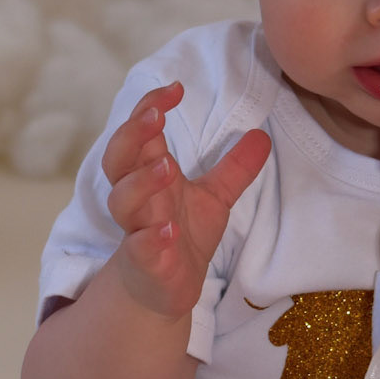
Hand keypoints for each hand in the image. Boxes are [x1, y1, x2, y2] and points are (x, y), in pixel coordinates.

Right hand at [102, 83, 269, 316]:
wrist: (166, 289)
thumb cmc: (182, 236)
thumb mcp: (215, 198)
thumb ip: (235, 168)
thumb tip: (262, 136)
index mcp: (150, 175)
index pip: (140, 132)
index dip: (151, 107)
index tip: (176, 89)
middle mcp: (138, 198)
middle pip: (117, 158)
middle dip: (132, 135)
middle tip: (156, 117)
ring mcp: (137, 229)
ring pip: (122, 200)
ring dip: (141, 182)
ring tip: (167, 166)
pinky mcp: (144, 263)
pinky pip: (139, 247)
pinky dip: (150, 238)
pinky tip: (168, 230)